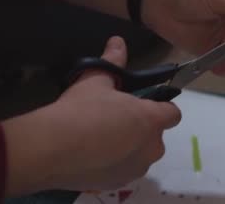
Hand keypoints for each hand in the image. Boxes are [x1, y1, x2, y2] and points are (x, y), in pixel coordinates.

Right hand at [2, 36, 180, 194]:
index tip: (144, 103)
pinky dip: (114, 162)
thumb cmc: (81, 111)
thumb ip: (112, 62)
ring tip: (100, 137)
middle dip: (141, 127)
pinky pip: (124, 169)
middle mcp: (151, 146)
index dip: (161, 107)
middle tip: (115, 118)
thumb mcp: (96, 81)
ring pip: (141, 154)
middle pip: (156, 135)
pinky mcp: (119, 183)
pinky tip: (92, 155)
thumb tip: (118, 41)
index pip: (172, 113)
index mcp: (151, 119)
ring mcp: (136, 167)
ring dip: (129, 146)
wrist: (52, 150)